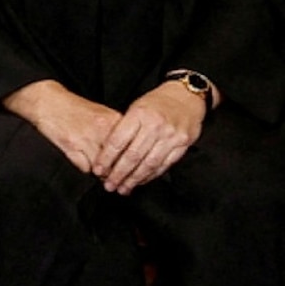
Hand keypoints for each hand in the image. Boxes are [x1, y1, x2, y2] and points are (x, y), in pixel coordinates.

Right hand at [5, 80, 120, 175]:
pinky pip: (85, 168)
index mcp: (113, 120)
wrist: (47, 101)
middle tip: (118, 180)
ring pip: (102, 167)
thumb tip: (127, 151)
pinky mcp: (70, 147)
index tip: (131, 171)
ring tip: (103, 177)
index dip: (130, 162)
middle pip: (118, 160)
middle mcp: (101, 130)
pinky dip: (86, 169)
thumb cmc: (73, 108)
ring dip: (103, 175)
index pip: (129, 148)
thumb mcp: (101, 114)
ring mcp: (85, 139)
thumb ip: (116, 130)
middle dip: (118, 172)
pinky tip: (85, 165)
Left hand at [92, 79, 207, 194]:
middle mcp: (155, 126)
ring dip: (134, 179)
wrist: (186, 97)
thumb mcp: (135, 107)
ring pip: (149, 163)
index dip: (106, 158)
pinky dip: (151, 175)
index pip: (118, 141)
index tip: (98, 170)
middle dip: (119, 173)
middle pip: (133, 156)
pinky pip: (164, 164)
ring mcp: (171, 136)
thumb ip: (123, 127)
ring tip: (124, 188)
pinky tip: (141, 180)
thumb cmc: (157, 102)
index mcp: (139, 115)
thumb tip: (107, 152)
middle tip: (109, 185)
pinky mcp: (182, 145)